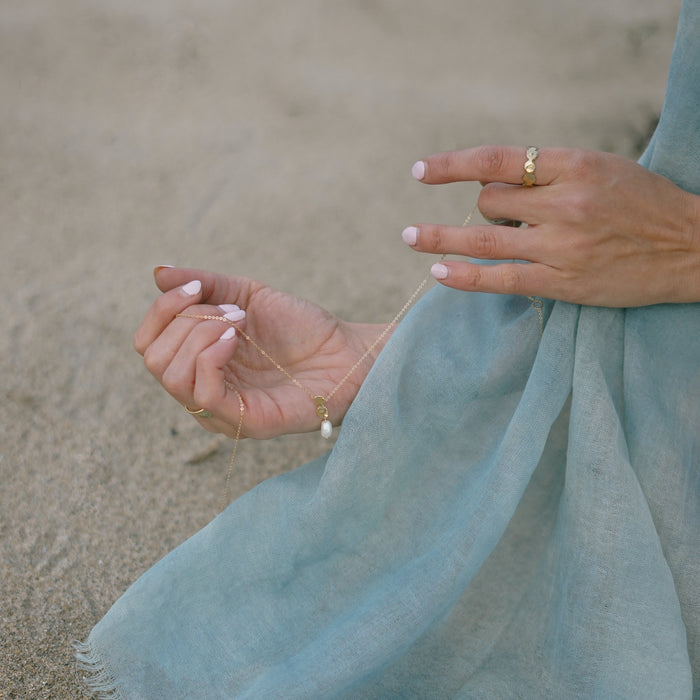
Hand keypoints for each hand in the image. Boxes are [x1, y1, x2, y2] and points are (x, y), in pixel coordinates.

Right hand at [134, 267, 389, 438]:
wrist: (346, 350)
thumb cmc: (300, 327)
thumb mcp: (247, 294)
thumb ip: (204, 284)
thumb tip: (157, 272)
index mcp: (197, 362)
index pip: (147, 343)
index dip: (161, 310)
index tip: (194, 287)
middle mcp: (202, 389)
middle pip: (154, 358)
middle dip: (186, 320)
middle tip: (231, 309)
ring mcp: (221, 411)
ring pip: (172, 376)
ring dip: (200, 334)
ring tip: (239, 321)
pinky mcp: (245, 423)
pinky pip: (203, 395)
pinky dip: (210, 357)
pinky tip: (236, 339)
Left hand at [404, 146, 699, 306]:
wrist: (690, 247)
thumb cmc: (642, 202)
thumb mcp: (599, 168)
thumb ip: (546, 173)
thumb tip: (489, 186)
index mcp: (575, 165)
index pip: (497, 159)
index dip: (451, 165)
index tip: (420, 171)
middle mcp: (565, 203)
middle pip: (490, 201)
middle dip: (485, 206)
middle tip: (499, 214)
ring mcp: (562, 246)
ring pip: (485, 238)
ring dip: (442, 239)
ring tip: (411, 238)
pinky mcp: (562, 283)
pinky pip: (500, 279)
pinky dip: (464, 276)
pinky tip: (438, 271)